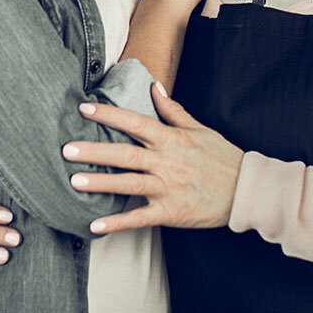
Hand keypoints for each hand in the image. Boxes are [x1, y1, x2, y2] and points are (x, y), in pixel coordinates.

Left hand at [63, 84, 243, 234]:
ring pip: (129, 184)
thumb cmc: (222, 158)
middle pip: (125, 153)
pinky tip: (95, 226)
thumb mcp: (200, 129)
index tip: (85, 109)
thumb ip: (173, 110)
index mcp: (172, 139)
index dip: (109, 114)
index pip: (135, 122)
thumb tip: (153, 86)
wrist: (246, 191)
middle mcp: (167, 162)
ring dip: (101, 183)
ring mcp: (168, 188)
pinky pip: (140, 218)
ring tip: (74, 181)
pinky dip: (117, 223)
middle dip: (94, 151)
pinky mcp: (171, 212)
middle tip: (66, 149)